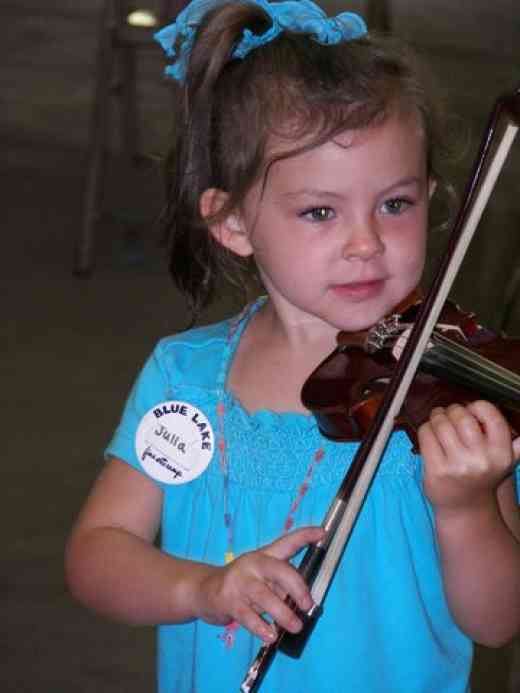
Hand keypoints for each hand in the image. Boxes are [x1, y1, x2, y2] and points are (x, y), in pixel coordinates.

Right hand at [196, 525, 323, 642]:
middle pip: (279, 570)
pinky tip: (271, 635)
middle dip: (297, 587)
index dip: (305, 536)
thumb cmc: (242, 584)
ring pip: (265, 597)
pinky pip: (248, 616)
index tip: (321, 532)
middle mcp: (253, 564)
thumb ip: (280, 583)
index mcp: (264, 555)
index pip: (287, 542)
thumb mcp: (261, 576)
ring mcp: (239, 581)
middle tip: (308, 605)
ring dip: (283, 614)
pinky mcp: (228, 600)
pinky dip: (261, 627)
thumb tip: (302, 600)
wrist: (204, 590)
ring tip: (295, 626)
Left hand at [418, 400, 519, 511]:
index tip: (470, 409)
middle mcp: (481, 460)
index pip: (492, 416)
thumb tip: (500, 417)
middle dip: (452, 410)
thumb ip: (509, 440)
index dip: (478, 406)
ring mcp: (457, 466)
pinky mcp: (436, 470)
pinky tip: (429, 432)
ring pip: (441, 424)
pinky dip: (426, 428)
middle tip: (448, 412)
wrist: (466, 508)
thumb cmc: (482, 477)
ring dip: (436, 416)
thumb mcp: (503, 460)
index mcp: (501, 454)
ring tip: (437, 418)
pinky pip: (426, 435)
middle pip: (462, 417)